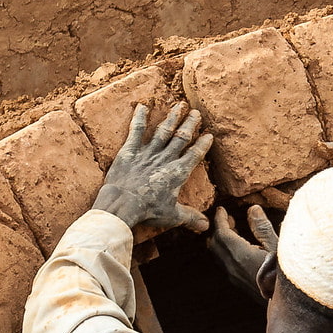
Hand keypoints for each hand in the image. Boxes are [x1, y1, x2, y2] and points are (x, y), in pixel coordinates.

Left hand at [94, 104, 212, 241]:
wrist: (123, 205)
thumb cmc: (148, 211)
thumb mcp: (173, 216)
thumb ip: (190, 218)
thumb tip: (207, 227)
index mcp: (178, 173)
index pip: (194, 155)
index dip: (203, 145)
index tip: (209, 135)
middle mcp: (165, 159)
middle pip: (181, 138)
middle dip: (190, 124)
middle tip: (196, 112)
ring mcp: (147, 153)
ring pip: (163, 131)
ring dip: (172, 117)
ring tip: (179, 105)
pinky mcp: (130, 151)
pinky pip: (135, 131)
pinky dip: (139, 118)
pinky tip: (142, 106)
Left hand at [207, 204, 279, 298]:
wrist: (289, 305)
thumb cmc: (287, 275)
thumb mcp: (279, 247)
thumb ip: (263, 229)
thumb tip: (252, 210)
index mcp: (240, 254)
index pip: (221, 233)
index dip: (220, 219)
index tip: (221, 210)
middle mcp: (232, 266)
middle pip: (215, 244)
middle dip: (219, 229)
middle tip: (229, 219)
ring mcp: (234, 277)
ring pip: (218, 255)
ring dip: (222, 241)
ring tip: (235, 232)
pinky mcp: (239, 284)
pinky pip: (225, 264)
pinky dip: (227, 252)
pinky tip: (241, 250)